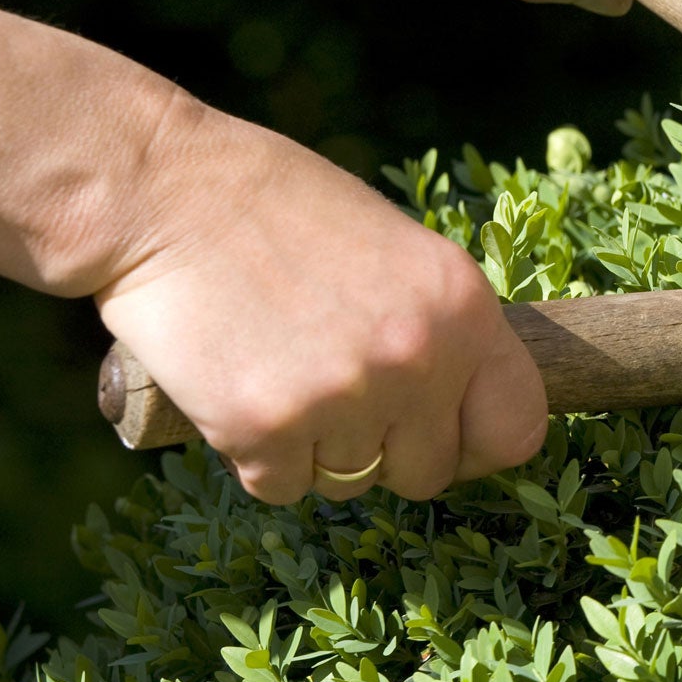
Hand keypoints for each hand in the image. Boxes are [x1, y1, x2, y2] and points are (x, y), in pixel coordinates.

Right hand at [94, 98, 545, 503]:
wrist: (164, 193)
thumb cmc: (278, 210)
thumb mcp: (399, 251)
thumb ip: (438, 329)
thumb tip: (457, 405)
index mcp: (465, 308)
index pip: (517, 426)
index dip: (478, 443)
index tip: (445, 436)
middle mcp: (419, 359)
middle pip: (429, 472)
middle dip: (389, 451)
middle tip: (339, 398)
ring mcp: (344, 399)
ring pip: (351, 483)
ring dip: (318, 450)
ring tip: (282, 370)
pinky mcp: (264, 429)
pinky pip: (281, 488)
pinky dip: (259, 457)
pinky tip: (239, 386)